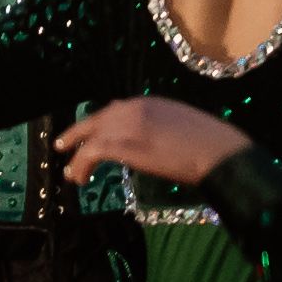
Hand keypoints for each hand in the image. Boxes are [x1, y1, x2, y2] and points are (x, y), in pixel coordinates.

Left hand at [56, 98, 253, 186]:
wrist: (219, 151)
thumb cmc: (211, 144)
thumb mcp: (182, 127)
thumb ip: (162, 130)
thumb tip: (155, 144)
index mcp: (150, 102)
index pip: (115, 110)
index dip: (99, 125)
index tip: (91, 136)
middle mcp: (135, 108)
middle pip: (96, 119)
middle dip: (78, 133)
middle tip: (63, 146)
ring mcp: (128, 125)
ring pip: (91, 137)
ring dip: (78, 157)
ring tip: (72, 174)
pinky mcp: (125, 145)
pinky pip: (93, 153)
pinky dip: (82, 165)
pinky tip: (81, 179)